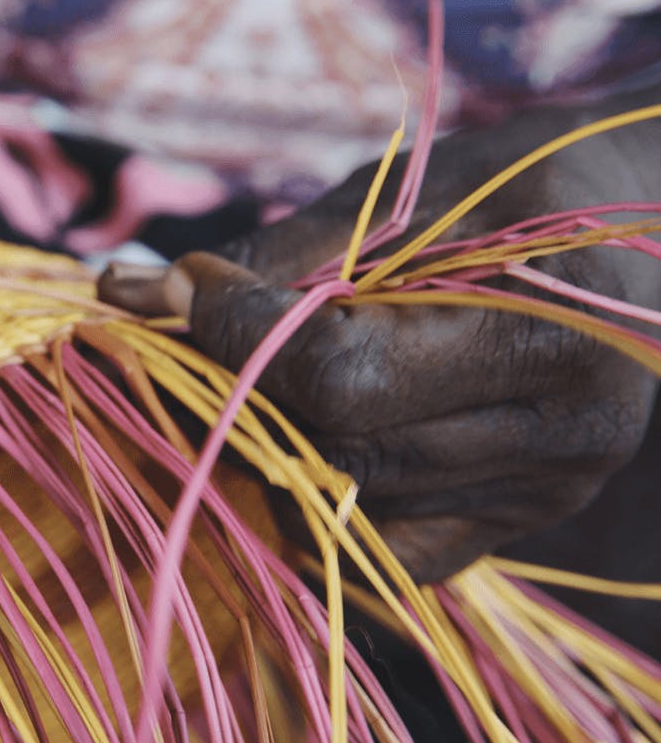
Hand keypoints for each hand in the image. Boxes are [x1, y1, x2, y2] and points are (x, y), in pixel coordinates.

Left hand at [100, 103, 660, 582]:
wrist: (653, 231)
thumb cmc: (522, 189)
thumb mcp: (410, 194)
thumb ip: (280, 253)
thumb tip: (134, 290)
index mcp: (548, 329)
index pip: (339, 371)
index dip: (236, 332)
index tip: (176, 284)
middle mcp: (559, 434)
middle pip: (337, 442)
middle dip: (235, 388)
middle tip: (179, 336)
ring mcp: (544, 492)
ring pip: (350, 497)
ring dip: (263, 439)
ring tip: (227, 375)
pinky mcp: (518, 523)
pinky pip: (390, 553)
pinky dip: (322, 508)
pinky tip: (293, 448)